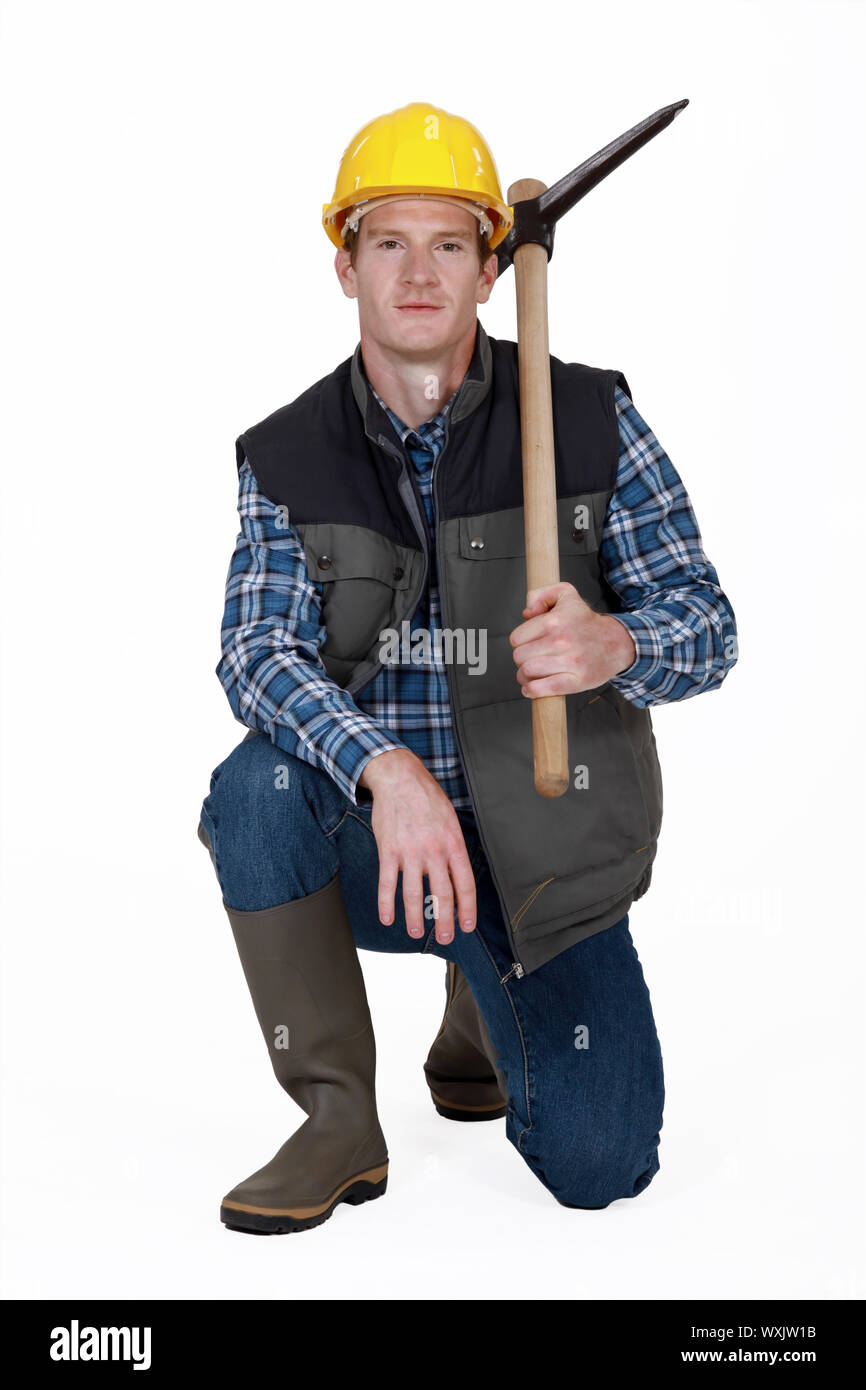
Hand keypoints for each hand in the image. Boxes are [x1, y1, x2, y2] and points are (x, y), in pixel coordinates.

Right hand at [357, 749, 476, 944]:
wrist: (399, 778)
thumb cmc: (427, 799)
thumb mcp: (450, 820)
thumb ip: (452, 848)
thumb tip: (452, 876)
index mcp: (453, 844)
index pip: (465, 884)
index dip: (467, 909)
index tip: (467, 926)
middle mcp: (434, 851)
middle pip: (442, 894)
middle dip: (445, 921)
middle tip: (446, 938)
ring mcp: (410, 852)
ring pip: (414, 894)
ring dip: (416, 918)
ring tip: (416, 932)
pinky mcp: (388, 850)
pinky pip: (387, 883)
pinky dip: (386, 904)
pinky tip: (387, 918)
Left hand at [509, 582, 636, 695]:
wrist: (616, 642)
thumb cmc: (586, 622)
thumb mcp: (566, 594)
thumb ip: (540, 595)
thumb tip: (526, 613)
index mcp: (555, 620)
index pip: (516, 638)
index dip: (520, 641)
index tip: (529, 642)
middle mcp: (561, 640)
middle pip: (519, 657)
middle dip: (522, 658)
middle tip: (532, 657)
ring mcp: (570, 662)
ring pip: (528, 672)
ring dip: (525, 675)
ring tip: (532, 672)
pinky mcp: (577, 681)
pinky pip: (544, 688)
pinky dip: (532, 690)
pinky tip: (531, 687)